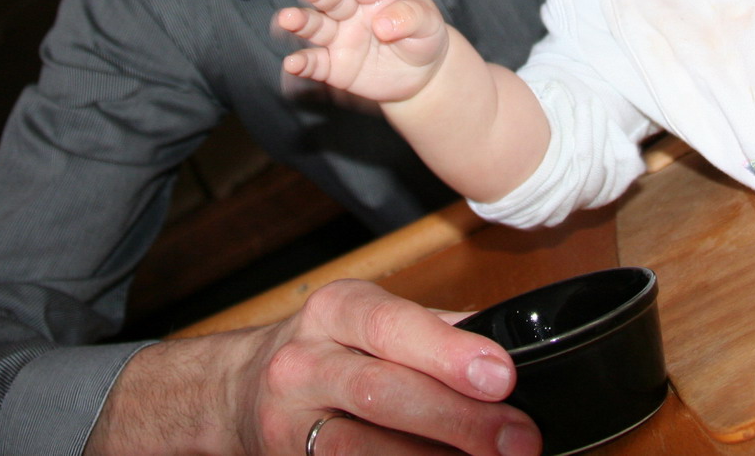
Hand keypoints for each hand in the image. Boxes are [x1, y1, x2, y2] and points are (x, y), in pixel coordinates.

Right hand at [84, 280, 540, 454]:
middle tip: (519, 439)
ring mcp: (290, 424)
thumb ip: (434, 330)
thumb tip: (511, 344)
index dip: (447, 352)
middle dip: (458, 419)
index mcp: (337, 312)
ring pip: (358, 450)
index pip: (392, 326)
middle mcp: (305, 363)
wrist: (236, 391)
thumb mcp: (369, 319)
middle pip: (382, 393)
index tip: (500, 374)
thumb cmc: (326, 350)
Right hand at [278, 0, 449, 102]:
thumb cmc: (424, 37)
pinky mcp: (334, 67)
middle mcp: (351, 12)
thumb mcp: (428, 23)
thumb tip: (382, 25)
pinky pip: (316, 64)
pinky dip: (303, 64)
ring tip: (285, 19)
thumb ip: (410, 17)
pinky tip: (292, 63)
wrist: (423, 74)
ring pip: (316, 28)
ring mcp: (339, 38)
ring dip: (300, 23)